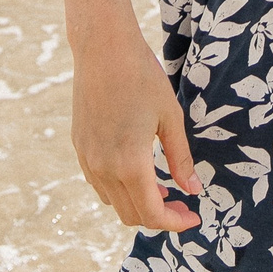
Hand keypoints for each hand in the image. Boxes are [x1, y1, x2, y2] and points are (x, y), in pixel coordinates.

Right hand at [72, 21, 200, 230]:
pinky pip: (98, 183)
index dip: (175, 222)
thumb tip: (192, 190)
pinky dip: (119, 189)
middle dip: (159, 216)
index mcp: (131, 164)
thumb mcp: (170, 117)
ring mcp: (88, 159)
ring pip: (113, 202)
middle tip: (182, 201)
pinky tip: (136, 170)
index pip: (152, 214)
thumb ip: (180, 158)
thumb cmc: (142, 77)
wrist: (103, 49)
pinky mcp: (79, 148)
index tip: (193, 217)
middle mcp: (104, 168)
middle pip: (132, 215)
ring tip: (162, 186)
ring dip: (138, 203)